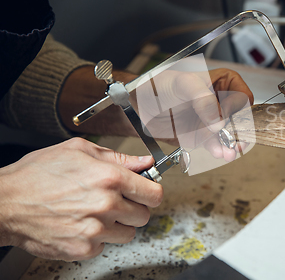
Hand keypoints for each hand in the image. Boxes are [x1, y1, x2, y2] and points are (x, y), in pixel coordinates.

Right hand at [0, 138, 162, 260]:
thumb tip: (145, 162)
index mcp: (110, 178)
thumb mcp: (79, 151)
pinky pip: (105, 246)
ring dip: (117, 225)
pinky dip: (97, 238)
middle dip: (133, 208)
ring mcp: (95, 230)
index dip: (152, 192)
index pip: (154, 193)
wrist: (5, 203)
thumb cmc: (37, 174)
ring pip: (127, 233)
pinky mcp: (83, 249)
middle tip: (116, 201)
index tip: (146, 192)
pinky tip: (81, 224)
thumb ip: (119, 158)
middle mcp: (106, 205)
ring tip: (95, 212)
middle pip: (144, 216)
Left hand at [136, 68, 253, 161]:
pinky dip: (218, 150)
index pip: (242, 96)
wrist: (138, 107)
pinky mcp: (203, 135)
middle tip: (236, 141)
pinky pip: (216, 145)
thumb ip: (203, 98)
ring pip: (231, 135)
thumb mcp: (182, 84)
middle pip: (241, 118)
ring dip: (231, 145)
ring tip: (228, 152)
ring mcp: (213, 120)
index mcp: (222, 81)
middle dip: (240, 132)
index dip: (237, 107)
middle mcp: (220, 101)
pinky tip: (218, 153)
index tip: (225, 115)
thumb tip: (218, 118)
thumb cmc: (157, 86)